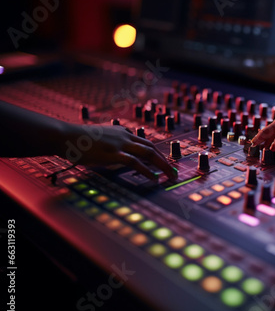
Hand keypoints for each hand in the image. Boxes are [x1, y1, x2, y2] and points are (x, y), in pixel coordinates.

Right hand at [59, 124, 177, 180]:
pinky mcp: (113, 154)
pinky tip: (153, 178)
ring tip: (170, 175)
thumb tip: (117, 154)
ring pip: (148, 153)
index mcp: (121, 132)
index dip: (156, 153)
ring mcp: (119, 144)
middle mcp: (124, 136)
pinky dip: (146, 171)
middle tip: (174, 171)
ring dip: (162, 165)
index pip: (144, 141)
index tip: (164, 162)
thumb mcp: (99, 137)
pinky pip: (134, 162)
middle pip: (151, 147)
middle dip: (165, 159)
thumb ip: (111, 142)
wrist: (64, 136)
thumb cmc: (78, 140)